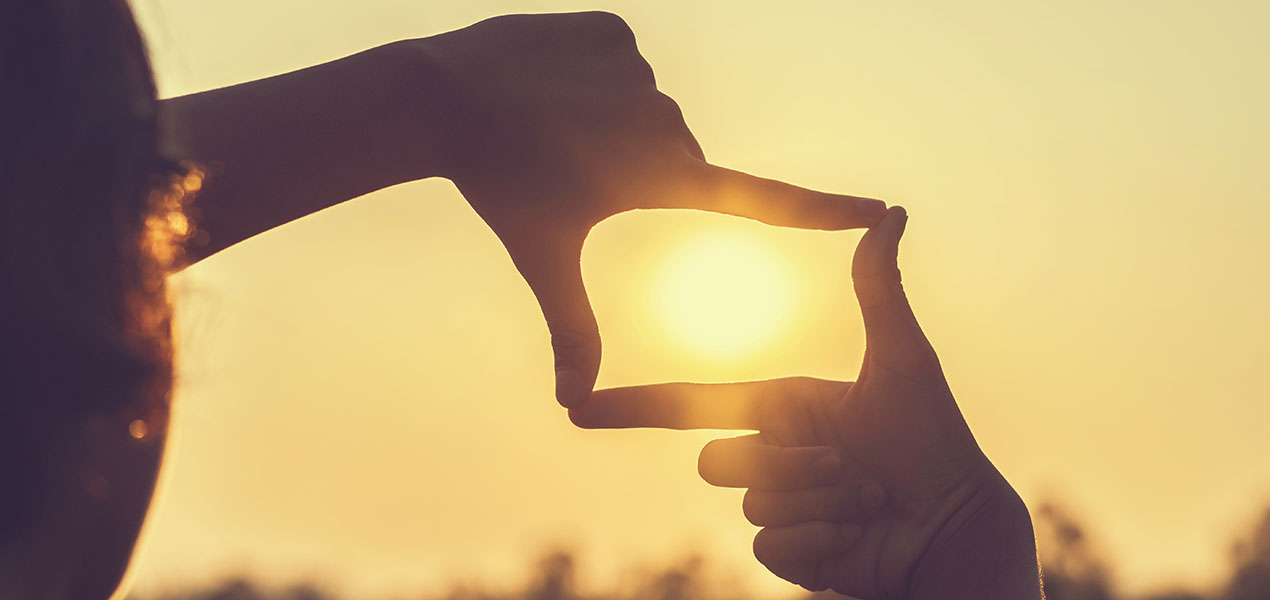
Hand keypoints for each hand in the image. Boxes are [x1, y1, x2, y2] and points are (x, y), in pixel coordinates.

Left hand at [404, 12, 885, 406]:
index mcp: (660, 175)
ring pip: (641, 106)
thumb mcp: (543, 259)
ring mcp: (639, 68)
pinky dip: (591, 78)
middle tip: (570, 168)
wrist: (441, 98)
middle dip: (632, 165)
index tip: (880, 209)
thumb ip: (571, 328)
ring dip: (608, 120)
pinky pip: (617, 63)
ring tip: (552, 124)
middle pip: (670, 153)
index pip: (761, 200)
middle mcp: (664, 120)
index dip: (823, 210)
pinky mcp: (613, 30)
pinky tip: (549, 85)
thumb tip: (572, 405)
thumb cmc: (499, 187)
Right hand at [570, 207, 1041, 598]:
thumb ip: (878, 289)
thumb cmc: (936, 440)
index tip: (579, 409)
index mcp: (784, 406)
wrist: (957, 527)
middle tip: (847, 465)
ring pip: (750, 502)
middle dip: (785, 463)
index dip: (634, 408)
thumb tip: (890, 212)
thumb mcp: (901, 359)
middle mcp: (773, 454)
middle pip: (718, 460)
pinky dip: (820, 540)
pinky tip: (858, 535)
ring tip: (867, 496)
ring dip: (817, 499)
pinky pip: (769, 546)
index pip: (694, 404)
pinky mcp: (789, 554)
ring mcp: (779, 507)